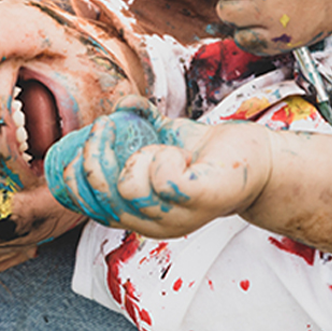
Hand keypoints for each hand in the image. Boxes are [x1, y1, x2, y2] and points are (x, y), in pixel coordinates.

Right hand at [43, 97, 273, 237]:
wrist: (257, 159)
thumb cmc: (208, 153)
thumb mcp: (163, 138)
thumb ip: (137, 125)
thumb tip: (120, 105)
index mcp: (138, 216)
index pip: (87, 207)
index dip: (74, 175)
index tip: (84, 142)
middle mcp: (155, 225)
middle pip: (103, 196)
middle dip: (95, 155)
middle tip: (106, 128)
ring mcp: (179, 217)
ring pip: (128, 188)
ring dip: (136, 154)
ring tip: (157, 145)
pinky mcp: (200, 201)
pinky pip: (163, 178)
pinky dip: (164, 155)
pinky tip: (179, 152)